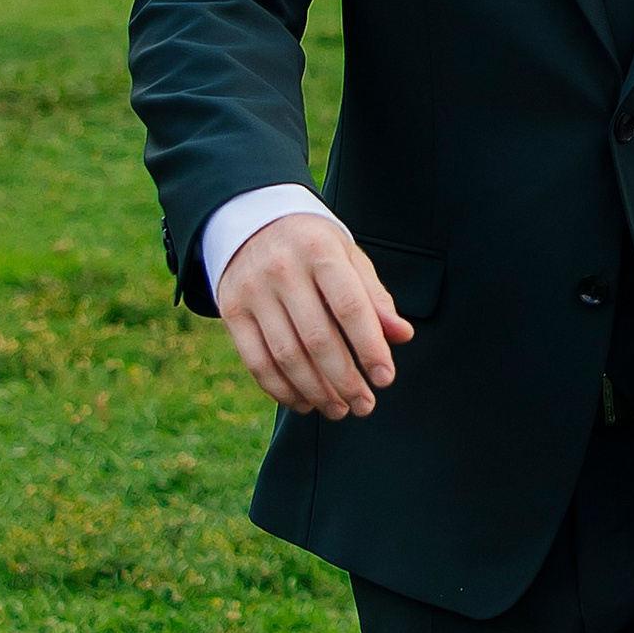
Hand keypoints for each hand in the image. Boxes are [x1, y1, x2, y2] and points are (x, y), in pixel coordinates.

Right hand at [216, 210, 412, 418]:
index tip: (385, 379)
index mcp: (320, 250)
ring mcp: (252, 291)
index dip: (370, 347)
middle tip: (364, 405)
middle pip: (317, 338)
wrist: (254, 223)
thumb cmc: (314, 247)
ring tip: (339, 409)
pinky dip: (281, 390)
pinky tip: (304, 402)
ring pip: (286, 356)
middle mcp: (283, 269)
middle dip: (344, 380)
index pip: (350, 307)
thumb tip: (402, 336)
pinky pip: (256, 362)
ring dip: (315, 392)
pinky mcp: (231, 311)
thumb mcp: (348, 257)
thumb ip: (374, 297)